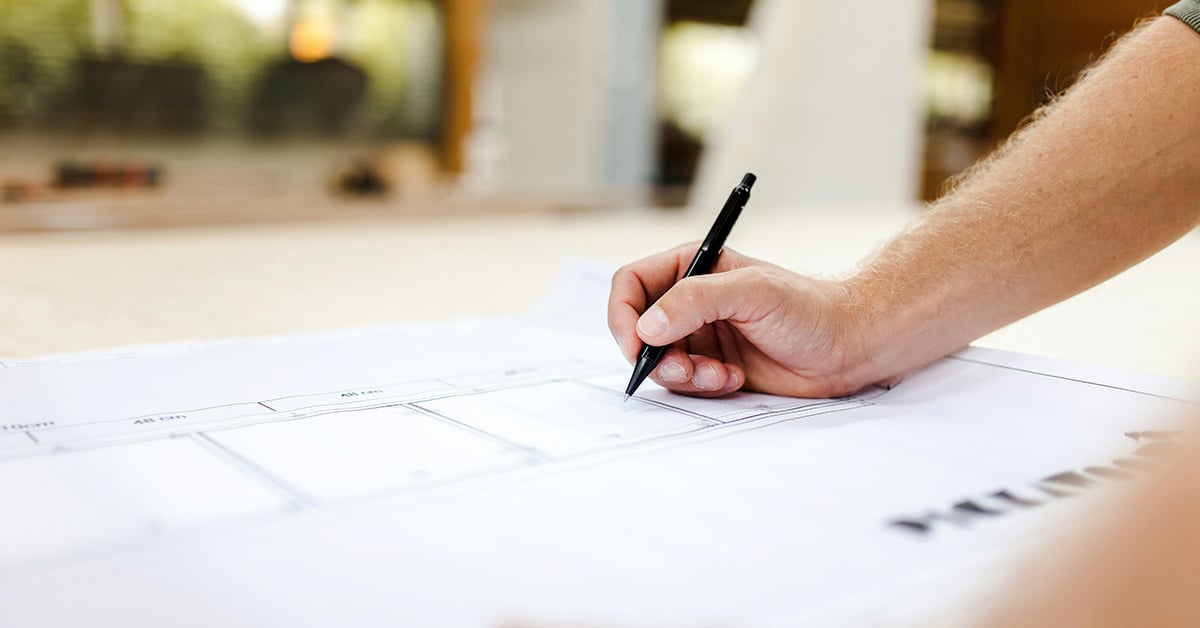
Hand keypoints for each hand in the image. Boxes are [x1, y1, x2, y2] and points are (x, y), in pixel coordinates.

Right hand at [608, 244, 869, 397]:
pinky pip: (684, 383)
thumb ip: (696, 300)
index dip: (623, 315)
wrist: (847, 347)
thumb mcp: (752, 292)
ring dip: (683, 375)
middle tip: (685, 369)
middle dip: (655, 356)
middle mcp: (690, 300)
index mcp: (691, 267)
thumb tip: (648, 325)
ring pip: (659, 362)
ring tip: (718, 375)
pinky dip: (702, 387)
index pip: (631, 284)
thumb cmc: (809, 308)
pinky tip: (733, 379)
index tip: (636, 344)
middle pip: (638, 330)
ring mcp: (700, 335)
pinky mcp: (712, 366)